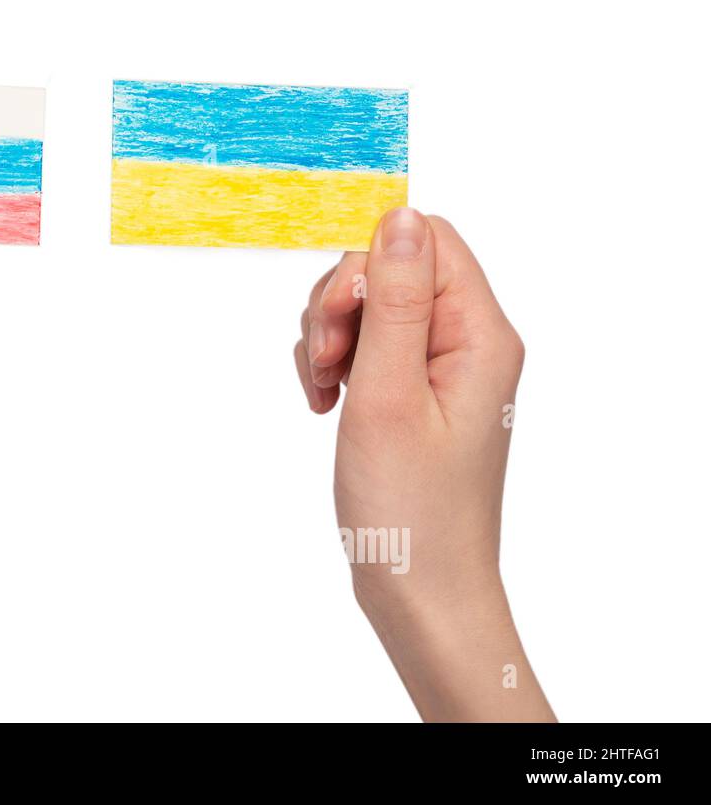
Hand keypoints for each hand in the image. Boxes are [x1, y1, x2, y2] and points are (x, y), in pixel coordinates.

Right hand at [295, 207, 553, 720]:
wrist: (420, 591)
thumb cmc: (409, 507)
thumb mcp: (389, 394)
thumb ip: (394, 299)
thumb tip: (400, 213)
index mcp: (480, 334)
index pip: (426, 241)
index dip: (367, 264)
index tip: (337, 320)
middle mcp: (468, 342)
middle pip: (392, 268)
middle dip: (339, 304)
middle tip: (325, 365)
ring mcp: (440, 369)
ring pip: (369, 306)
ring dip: (329, 337)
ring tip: (324, 392)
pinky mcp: (414, 393)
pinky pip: (365, 345)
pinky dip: (333, 364)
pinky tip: (324, 403)